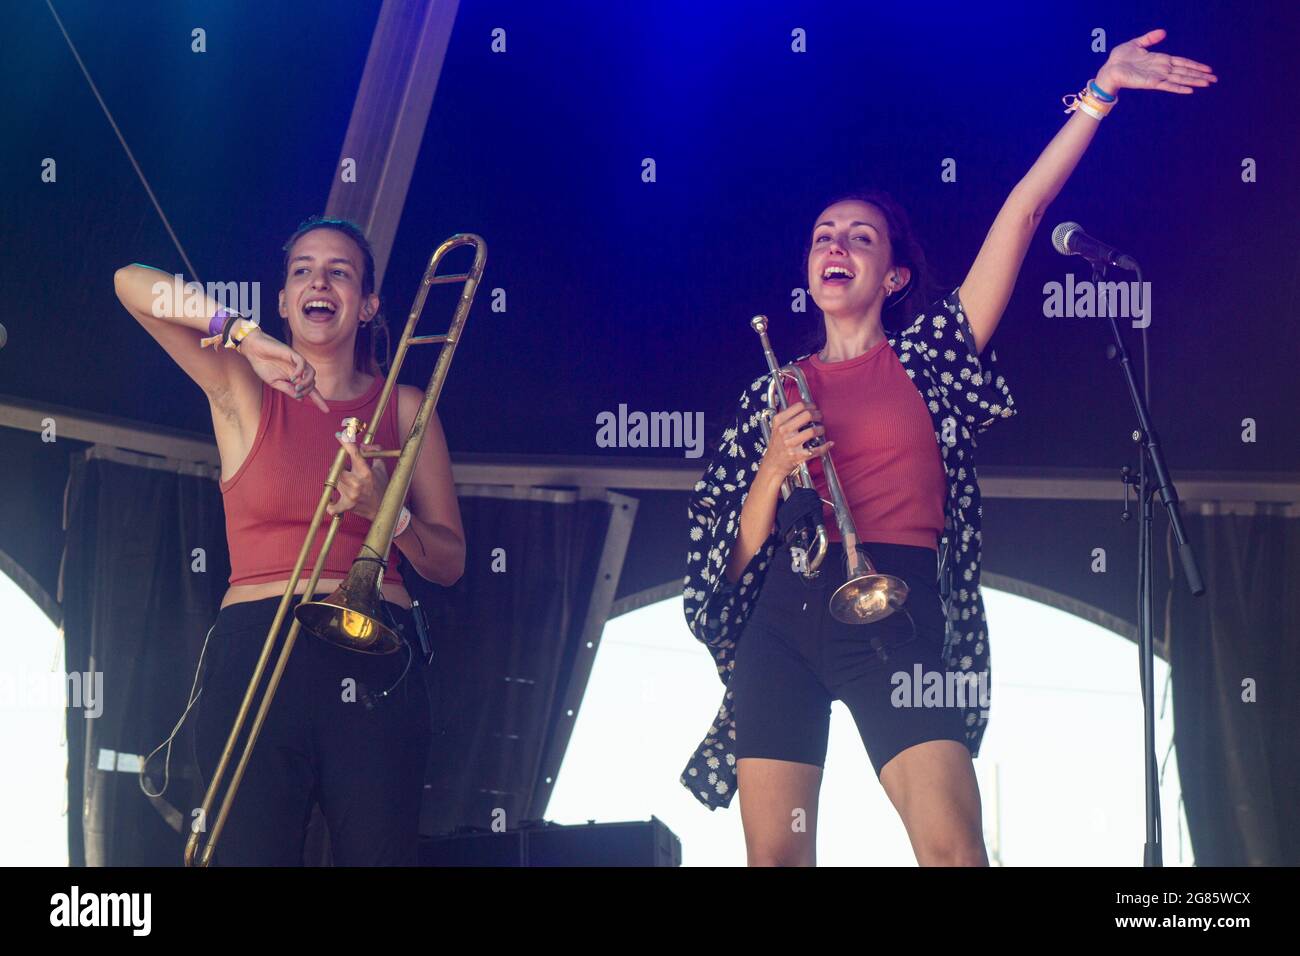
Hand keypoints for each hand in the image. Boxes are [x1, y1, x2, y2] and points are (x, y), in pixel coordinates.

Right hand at [238, 329, 328, 412]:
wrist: (254, 351)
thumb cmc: (263, 365)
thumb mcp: (275, 383)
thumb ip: (288, 389)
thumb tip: (301, 399)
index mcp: (294, 379)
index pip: (310, 391)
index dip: (319, 400)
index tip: (327, 411)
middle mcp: (298, 371)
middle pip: (312, 383)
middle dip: (307, 391)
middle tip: (296, 393)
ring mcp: (296, 362)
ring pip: (312, 373)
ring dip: (306, 382)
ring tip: (296, 386)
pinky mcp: (292, 354)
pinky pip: (302, 363)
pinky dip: (300, 371)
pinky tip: (293, 377)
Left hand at [326, 435, 389, 520]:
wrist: (384, 508)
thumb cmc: (382, 487)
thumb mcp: (381, 468)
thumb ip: (374, 452)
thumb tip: (362, 445)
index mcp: (366, 472)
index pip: (354, 453)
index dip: (346, 443)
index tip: (339, 435)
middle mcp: (357, 483)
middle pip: (337, 468)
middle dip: (339, 466)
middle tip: (345, 468)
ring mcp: (351, 495)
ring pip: (334, 482)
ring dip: (338, 480)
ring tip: (347, 483)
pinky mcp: (347, 506)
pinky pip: (332, 507)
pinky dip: (330, 504)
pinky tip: (331, 500)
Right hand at [758, 401, 833, 481]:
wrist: (773, 463)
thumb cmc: (777, 444)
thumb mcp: (777, 426)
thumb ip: (788, 416)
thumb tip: (807, 406)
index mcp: (779, 421)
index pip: (799, 406)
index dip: (811, 405)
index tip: (814, 408)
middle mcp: (784, 431)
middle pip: (807, 415)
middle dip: (818, 415)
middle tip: (820, 418)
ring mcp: (790, 443)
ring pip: (813, 431)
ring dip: (821, 429)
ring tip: (821, 430)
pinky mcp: (797, 455)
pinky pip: (816, 450)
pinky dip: (825, 446)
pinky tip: (829, 444)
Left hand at [1098, 29, 1215, 94]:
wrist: (1108, 69)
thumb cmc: (1119, 59)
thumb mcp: (1136, 44)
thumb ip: (1150, 39)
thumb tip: (1163, 32)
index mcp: (1160, 60)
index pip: (1182, 63)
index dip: (1194, 65)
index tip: (1207, 69)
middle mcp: (1161, 69)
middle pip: (1185, 72)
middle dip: (1199, 75)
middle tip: (1214, 79)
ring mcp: (1157, 77)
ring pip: (1180, 79)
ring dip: (1194, 81)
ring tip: (1207, 84)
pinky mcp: (1151, 82)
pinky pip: (1168, 85)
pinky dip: (1178, 87)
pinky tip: (1190, 90)